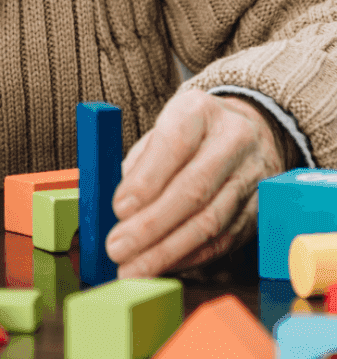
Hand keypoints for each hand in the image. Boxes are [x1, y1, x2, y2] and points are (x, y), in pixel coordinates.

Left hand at [105, 90, 286, 276]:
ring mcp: (253, 176)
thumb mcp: (161, 128)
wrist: (248, 128)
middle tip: (118, 248)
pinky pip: (225, 240)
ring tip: (134, 268)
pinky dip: (191, 258)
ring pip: (210, 222)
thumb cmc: (190, 132)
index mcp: (199, 111)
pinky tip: (165, 266)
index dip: (146, 181)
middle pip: (193, 189)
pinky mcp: (261, 209)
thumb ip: (140, 163)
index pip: (174, 145)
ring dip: (168, 251)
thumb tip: (121, 209)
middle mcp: (233, 140)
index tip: (119, 209)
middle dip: (151, 226)